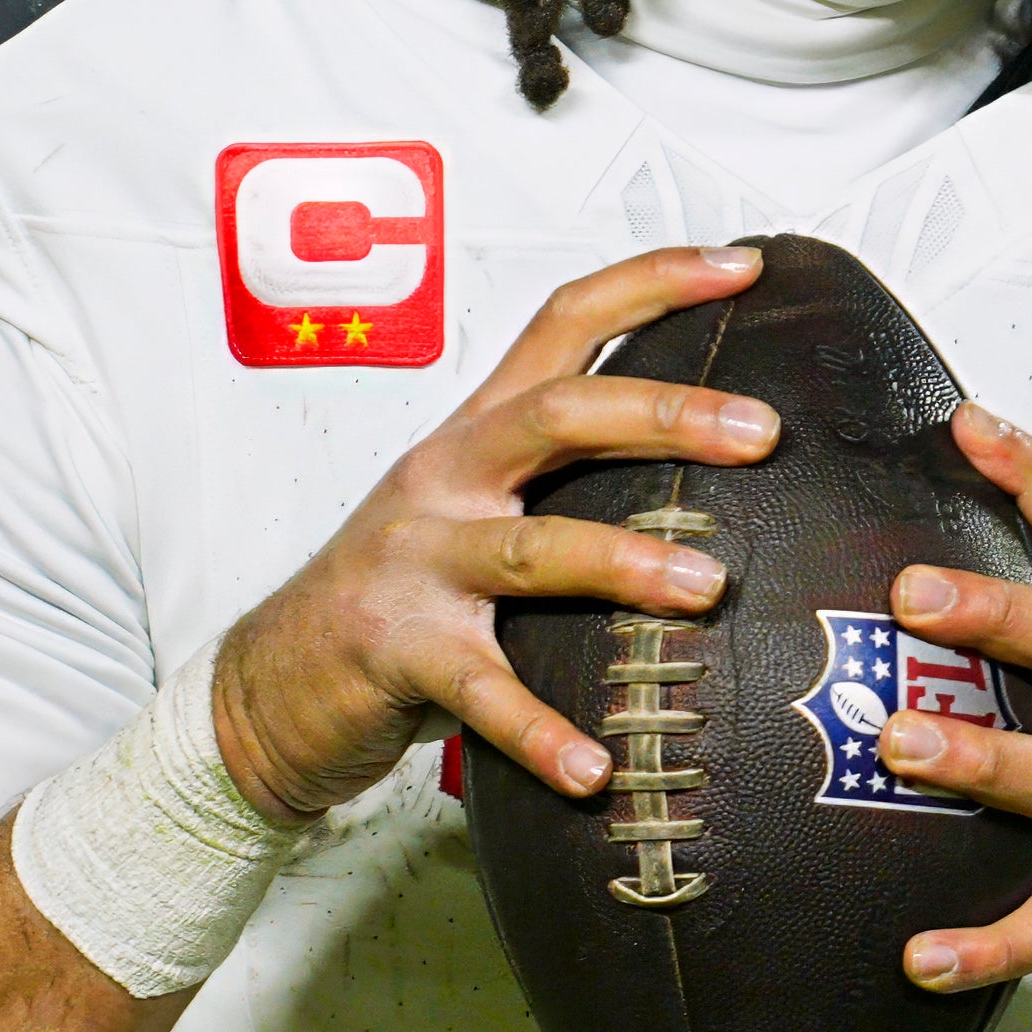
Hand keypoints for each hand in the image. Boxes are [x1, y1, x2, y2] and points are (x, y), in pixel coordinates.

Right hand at [210, 247, 782, 825]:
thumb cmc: (399, 590)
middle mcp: (445, 478)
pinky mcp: (398, 651)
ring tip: (706, 587)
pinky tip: (595, 766)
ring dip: (624, 562)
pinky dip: (540, 731)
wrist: (271, 680)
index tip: (741, 266)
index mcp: (475, 432)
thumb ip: (565, 477)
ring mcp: (417, 563)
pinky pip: (482, 692)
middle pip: (557, 415)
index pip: (564, 323)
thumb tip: (711, 463)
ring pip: (531, 548)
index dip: (651, 282)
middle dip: (665, 414)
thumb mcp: (474, 507)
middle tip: (760, 431)